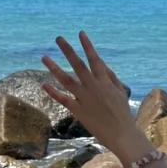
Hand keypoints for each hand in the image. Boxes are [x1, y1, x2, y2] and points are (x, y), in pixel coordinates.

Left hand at [41, 33, 150, 167]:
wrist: (121, 134)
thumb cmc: (123, 113)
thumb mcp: (121, 92)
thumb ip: (111, 77)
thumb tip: (102, 64)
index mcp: (104, 81)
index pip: (94, 59)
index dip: (87, 46)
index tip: (80, 33)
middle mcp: (93, 87)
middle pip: (77, 65)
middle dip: (67, 50)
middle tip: (58, 38)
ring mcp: (84, 98)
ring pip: (66, 79)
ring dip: (54, 67)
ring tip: (44, 57)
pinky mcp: (78, 110)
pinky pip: (63, 99)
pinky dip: (53, 92)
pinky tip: (43, 84)